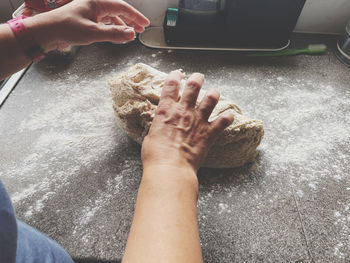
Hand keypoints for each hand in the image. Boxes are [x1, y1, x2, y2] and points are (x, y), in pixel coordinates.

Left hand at [24, 0, 149, 51]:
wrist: (47, 32)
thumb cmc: (66, 28)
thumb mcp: (93, 33)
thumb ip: (114, 34)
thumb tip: (131, 34)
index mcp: (97, 2)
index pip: (123, 7)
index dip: (136, 16)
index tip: (145, 24)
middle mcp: (94, 5)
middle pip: (118, 10)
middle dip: (131, 20)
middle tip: (141, 28)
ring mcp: (90, 12)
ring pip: (111, 16)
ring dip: (122, 24)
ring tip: (130, 33)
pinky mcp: (86, 20)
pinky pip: (104, 22)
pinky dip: (112, 28)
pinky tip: (116, 34)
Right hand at [141, 71, 233, 171]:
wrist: (170, 168)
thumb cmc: (156, 155)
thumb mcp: (151, 136)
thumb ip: (158, 127)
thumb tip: (160, 127)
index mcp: (166, 110)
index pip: (171, 86)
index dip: (174, 77)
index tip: (177, 74)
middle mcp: (183, 111)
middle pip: (193, 86)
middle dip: (197, 79)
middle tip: (198, 77)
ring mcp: (198, 120)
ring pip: (211, 99)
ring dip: (213, 94)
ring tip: (214, 93)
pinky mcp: (209, 133)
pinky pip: (223, 121)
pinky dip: (227, 118)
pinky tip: (229, 116)